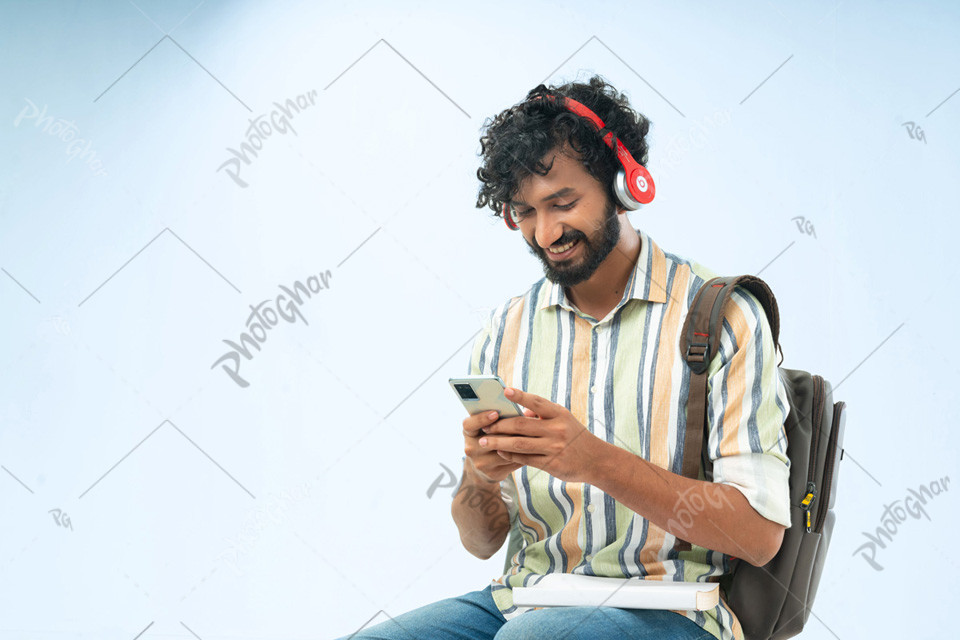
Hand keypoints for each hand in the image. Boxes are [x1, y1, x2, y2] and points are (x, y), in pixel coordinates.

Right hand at [462, 407, 527, 483]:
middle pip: (491, 438)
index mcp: (468, 432)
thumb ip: (499, 417)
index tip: (495, 413)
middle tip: (525, 422)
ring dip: (519, 442)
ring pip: (504, 450)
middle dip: (509, 430)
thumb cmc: (489, 439)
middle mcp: (470, 448)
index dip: (481, 418)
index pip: (469, 424)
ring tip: (534, 434)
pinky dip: (523, 454)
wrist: (482, 468)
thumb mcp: (487, 427)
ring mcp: (480, 462)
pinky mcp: (492, 473)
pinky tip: (533, 448)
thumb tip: (523, 410)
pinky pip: (511, 461)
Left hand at [477, 387, 603, 482]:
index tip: (505, 391)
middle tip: (485, 426)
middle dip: (500, 425)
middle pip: (521, 425)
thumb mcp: (564, 419)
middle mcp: (557, 429)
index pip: (536, 402)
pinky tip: (499, 452)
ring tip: (484, 440)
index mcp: (559, 414)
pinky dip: (509, 455)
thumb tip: (519, 411)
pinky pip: (525, 458)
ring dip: (498, 442)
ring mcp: (554, 447)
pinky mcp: (551, 464)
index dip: (520, 396)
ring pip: (519, 444)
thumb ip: (542, 414)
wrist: (596, 460)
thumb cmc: (575, 436)